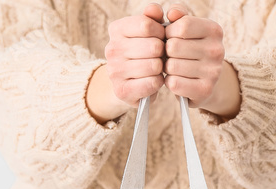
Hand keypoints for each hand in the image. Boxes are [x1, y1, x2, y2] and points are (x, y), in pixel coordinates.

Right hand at [86, 3, 165, 122]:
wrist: (128, 83)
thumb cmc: (144, 52)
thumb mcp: (149, 31)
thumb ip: (154, 17)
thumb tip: (155, 10)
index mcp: (117, 29)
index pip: (146, 24)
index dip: (161, 32)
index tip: (161, 38)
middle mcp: (111, 49)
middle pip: (153, 46)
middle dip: (163, 52)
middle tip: (160, 56)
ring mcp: (115, 71)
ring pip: (154, 65)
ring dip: (162, 68)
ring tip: (157, 68)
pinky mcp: (122, 90)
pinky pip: (152, 83)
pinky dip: (158, 82)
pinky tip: (154, 80)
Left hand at [163, 3, 240, 119]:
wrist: (206, 81)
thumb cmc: (191, 50)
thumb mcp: (188, 29)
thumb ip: (179, 15)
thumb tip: (172, 13)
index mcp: (214, 30)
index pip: (182, 26)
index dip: (169, 32)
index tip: (171, 38)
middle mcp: (217, 50)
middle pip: (174, 46)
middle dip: (166, 51)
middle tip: (172, 56)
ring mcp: (213, 72)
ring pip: (172, 66)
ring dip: (167, 68)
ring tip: (175, 68)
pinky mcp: (205, 90)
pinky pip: (174, 83)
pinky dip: (170, 82)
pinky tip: (177, 80)